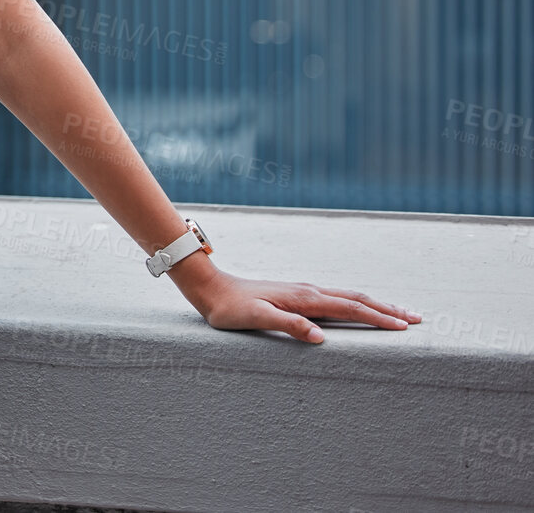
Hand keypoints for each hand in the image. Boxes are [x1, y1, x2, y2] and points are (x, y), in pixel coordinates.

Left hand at [178, 266, 421, 342]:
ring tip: (397, 313)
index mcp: (305, 299)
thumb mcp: (256, 319)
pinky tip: (357, 309)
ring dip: (375, 305)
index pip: (351, 308)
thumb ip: (289, 326)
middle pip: (357, 299)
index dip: (379, 318)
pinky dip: (356, 303)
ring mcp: (304, 291)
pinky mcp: (296, 295)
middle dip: (388, 309)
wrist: (212, 289)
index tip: (406, 327)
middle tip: (417, 319)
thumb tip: (322, 338)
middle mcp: (309, 291)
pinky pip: (335, 299)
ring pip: (348, 297)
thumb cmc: (231, 309)